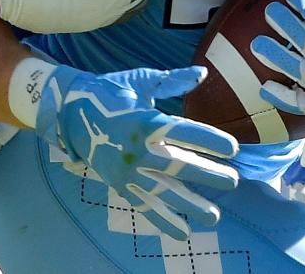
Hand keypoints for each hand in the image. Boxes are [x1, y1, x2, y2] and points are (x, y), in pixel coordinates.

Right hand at [34, 64, 238, 238]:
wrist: (70, 112)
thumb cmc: (111, 92)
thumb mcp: (140, 81)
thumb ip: (173, 80)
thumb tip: (203, 73)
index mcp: (144, 119)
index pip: (183, 132)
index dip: (209, 141)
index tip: (233, 148)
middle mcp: (136, 148)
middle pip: (177, 165)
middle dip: (208, 175)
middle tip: (233, 181)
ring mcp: (126, 169)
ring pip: (163, 192)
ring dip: (190, 205)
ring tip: (214, 216)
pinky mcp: (118, 183)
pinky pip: (143, 205)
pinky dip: (163, 220)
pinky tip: (184, 232)